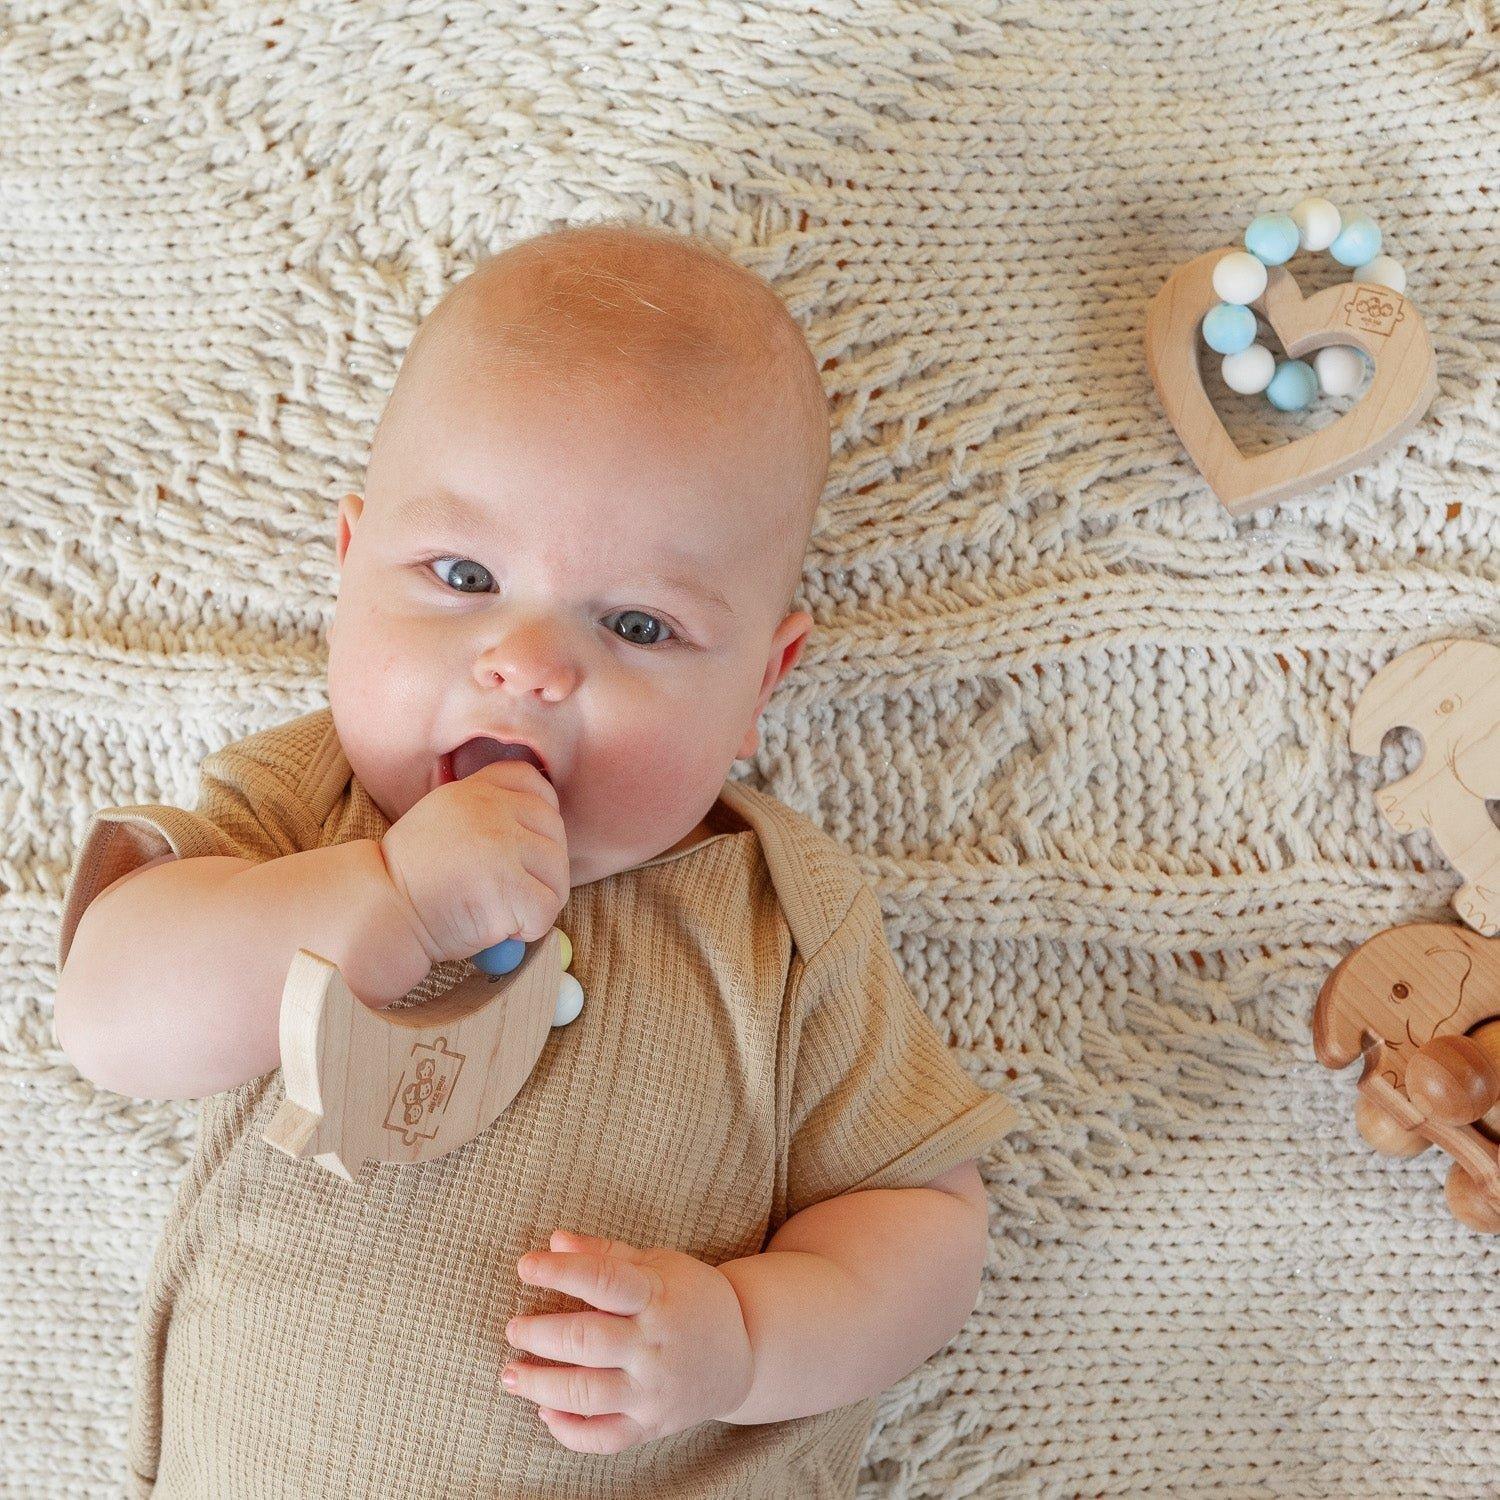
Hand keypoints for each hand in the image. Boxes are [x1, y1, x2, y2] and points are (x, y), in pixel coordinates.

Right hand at [379, 759, 568, 964]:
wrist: (380, 912)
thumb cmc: (410, 878)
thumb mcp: (441, 817)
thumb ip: (484, 810)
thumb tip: (535, 828)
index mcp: (476, 790)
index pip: (534, 784)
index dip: (539, 817)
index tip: (521, 847)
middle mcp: (492, 810)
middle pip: (554, 831)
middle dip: (541, 867)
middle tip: (508, 891)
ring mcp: (503, 845)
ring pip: (557, 873)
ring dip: (537, 900)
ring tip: (501, 911)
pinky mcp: (510, 886)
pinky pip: (547, 908)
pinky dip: (529, 928)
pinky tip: (499, 929)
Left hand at [502, 1229, 753, 1453]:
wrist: (746, 1351)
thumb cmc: (692, 1297)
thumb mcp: (658, 1264)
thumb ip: (605, 1254)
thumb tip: (554, 1240)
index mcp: (657, 1295)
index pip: (603, 1280)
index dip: (560, 1272)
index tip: (525, 1266)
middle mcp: (655, 1345)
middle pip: (588, 1341)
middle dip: (541, 1335)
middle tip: (513, 1328)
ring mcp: (654, 1390)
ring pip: (588, 1394)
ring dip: (541, 1387)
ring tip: (511, 1374)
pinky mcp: (652, 1425)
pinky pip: (605, 1437)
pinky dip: (569, 1431)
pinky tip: (545, 1413)